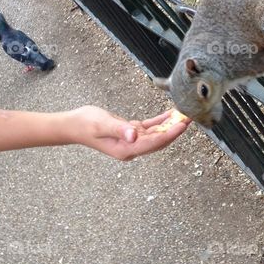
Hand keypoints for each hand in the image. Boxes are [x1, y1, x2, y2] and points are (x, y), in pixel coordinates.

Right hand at [71, 106, 190, 160]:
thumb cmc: (85, 124)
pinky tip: (171, 114)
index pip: (153, 143)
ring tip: (185, 114)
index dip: (169, 134)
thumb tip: (134, 135)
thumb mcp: (101, 124)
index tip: (182, 125)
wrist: (73, 125)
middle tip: (190, 117)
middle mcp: (131, 148)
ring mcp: (131, 142)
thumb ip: (119, 129)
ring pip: (156, 134)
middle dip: (175, 130)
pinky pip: (149, 128)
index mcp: (125, 149)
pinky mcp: (130, 133)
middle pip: (159, 140)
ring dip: (170, 125)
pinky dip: (160, 122)